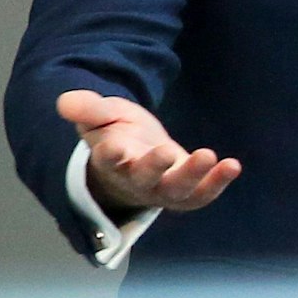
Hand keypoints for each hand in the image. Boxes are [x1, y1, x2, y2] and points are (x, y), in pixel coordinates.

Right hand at [57, 89, 240, 213]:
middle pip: (144, 180)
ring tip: (209, 155)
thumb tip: (65, 102)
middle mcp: (135, 180)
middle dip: (154, 167)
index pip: (107, 160)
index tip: (112, 147)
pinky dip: (216, 184)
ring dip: (193, 176)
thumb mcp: (102, 115)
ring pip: (176, 191)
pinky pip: (200, 195)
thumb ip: (88, 108)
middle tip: (166, 151)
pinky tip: (233, 165)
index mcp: (110, 160)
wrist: (134, 159)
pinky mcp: (186, 191)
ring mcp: (162, 189)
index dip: (110, 155)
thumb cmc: (116, 133)